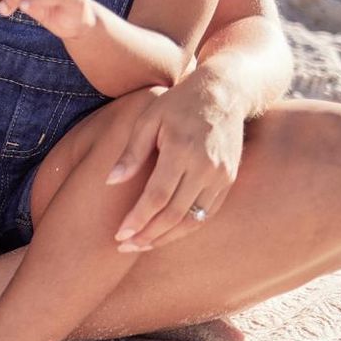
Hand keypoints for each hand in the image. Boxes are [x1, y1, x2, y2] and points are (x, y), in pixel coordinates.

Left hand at [107, 75, 246, 250]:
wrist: (224, 94)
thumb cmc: (178, 103)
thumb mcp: (148, 118)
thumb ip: (131, 152)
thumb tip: (111, 181)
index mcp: (181, 149)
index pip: (158, 196)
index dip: (138, 219)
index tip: (119, 234)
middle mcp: (205, 166)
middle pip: (175, 214)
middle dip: (148, 235)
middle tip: (124, 246)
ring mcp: (221, 175)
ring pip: (193, 219)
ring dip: (166, 237)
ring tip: (142, 245)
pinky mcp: (229, 180)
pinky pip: (207, 213)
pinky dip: (186, 227)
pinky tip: (166, 232)